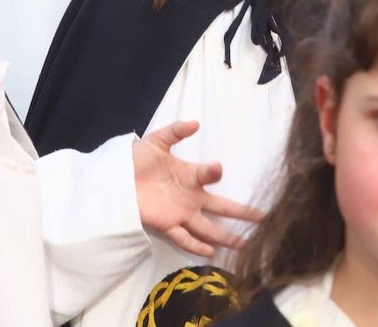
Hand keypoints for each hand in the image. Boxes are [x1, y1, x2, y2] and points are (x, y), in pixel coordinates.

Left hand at [132, 121, 264, 256]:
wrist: (114, 178)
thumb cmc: (136, 159)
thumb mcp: (156, 141)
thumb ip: (175, 132)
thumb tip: (195, 123)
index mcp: (190, 175)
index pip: (208, 175)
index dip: (213, 172)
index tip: (215, 169)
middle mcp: (190, 197)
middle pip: (220, 207)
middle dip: (241, 213)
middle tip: (262, 219)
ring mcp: (180, 213)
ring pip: (207, 227)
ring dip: (225, 237)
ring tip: (244, 246)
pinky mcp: (166, 225)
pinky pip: (183, 237)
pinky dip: (196, 246)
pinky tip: (211, 253)